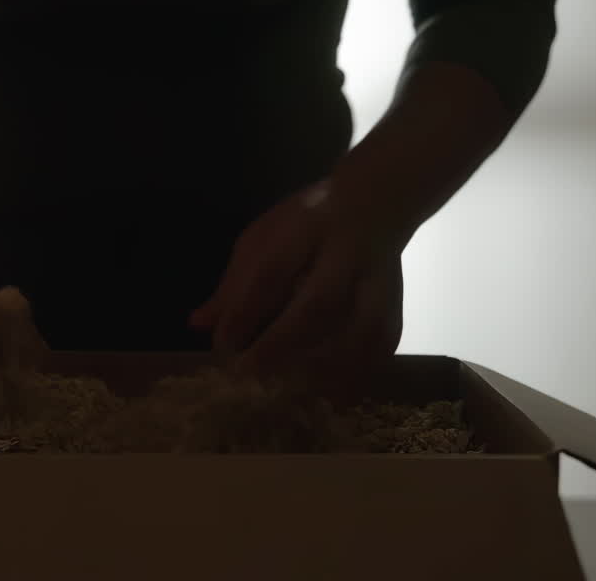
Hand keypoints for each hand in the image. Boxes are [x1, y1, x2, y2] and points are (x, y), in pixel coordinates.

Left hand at [190, 171, 405, 382]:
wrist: (376, 204)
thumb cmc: (306, 224)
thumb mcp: (262, 239)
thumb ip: (233, 283)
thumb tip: (199, 326)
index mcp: (305, 229)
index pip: (272, 271)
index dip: (246, 311)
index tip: (223, 344)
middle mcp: (347, 254)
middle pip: (317, 304)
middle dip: (280, 344)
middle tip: (248, 375)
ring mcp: (379, 281)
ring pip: (359, 329)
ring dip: (322, 364)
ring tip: (289, 389)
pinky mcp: (397, 303)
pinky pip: (382, 344)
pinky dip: (357, 371)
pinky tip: (331, 392)